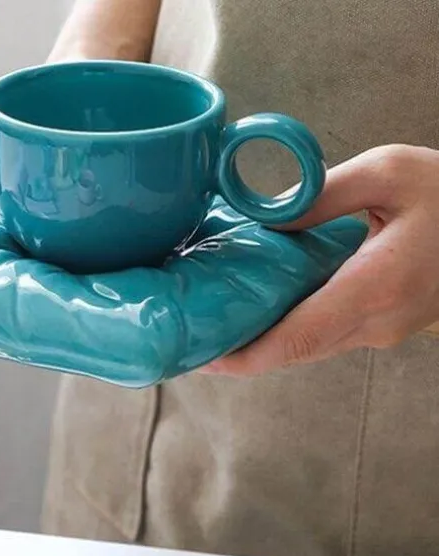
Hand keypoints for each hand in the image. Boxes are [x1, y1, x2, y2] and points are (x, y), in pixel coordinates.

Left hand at [200, 144, 438, 375]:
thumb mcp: (388, 172)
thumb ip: (323, 194)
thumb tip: (267, 214)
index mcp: (376, 286)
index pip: (298, 338)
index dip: (247, 356)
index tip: (205, 357)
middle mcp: (376, 321)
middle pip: (294, 351)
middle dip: (241, 353)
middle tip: (194, 339)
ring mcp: (381, 330)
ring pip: (307, 349)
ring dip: (261, 345)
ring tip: (215, 327)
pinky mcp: (381, 326)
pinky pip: (324, 337)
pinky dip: (287, 333)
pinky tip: (259, 313)